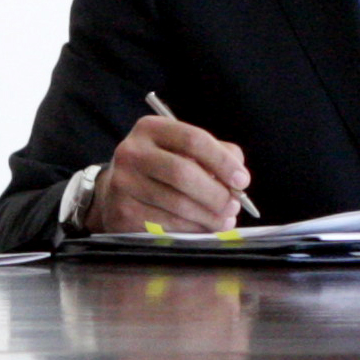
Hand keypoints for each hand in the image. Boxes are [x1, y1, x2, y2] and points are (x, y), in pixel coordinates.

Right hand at [91, 115, 252, 233]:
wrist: (116, 191)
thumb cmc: (161, 169)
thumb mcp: (184, 151)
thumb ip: (216, 155)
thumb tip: (238, 177)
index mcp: (151, 129)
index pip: (193, 139)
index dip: (222, 162)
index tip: (242, 180)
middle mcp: (132, 152)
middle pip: (183, 173)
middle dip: (216, 193)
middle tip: (234, 205)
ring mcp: (123, 183)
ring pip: (176, 204)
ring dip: (208, 216)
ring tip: (224, 220)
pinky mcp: (122, 212)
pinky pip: (165, 225)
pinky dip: (191, 230)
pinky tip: (202, 228)